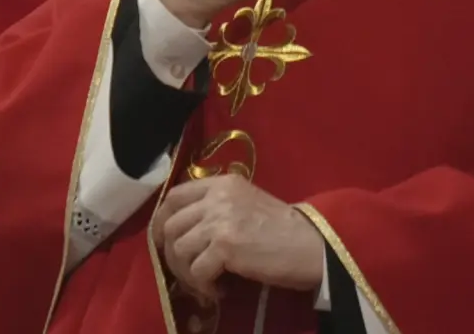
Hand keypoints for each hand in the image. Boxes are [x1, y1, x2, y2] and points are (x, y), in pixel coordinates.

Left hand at [150, 175, 326, 301]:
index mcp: (220, 184)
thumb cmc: (283, 228)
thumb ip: (216, 206)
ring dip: (187, 273)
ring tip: (206, 283)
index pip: (174, 196)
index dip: (162, 220)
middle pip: (171, 225)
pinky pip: (196, 271)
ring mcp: (218, 220)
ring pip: (179, 249)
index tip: (164, 240)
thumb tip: (185, 228)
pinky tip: (220, 290)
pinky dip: (204, 286)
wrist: (311, 245)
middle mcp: (215, 197)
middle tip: (187, 270)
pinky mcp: (225, 246)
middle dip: (171, 253)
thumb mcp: (246, 202)